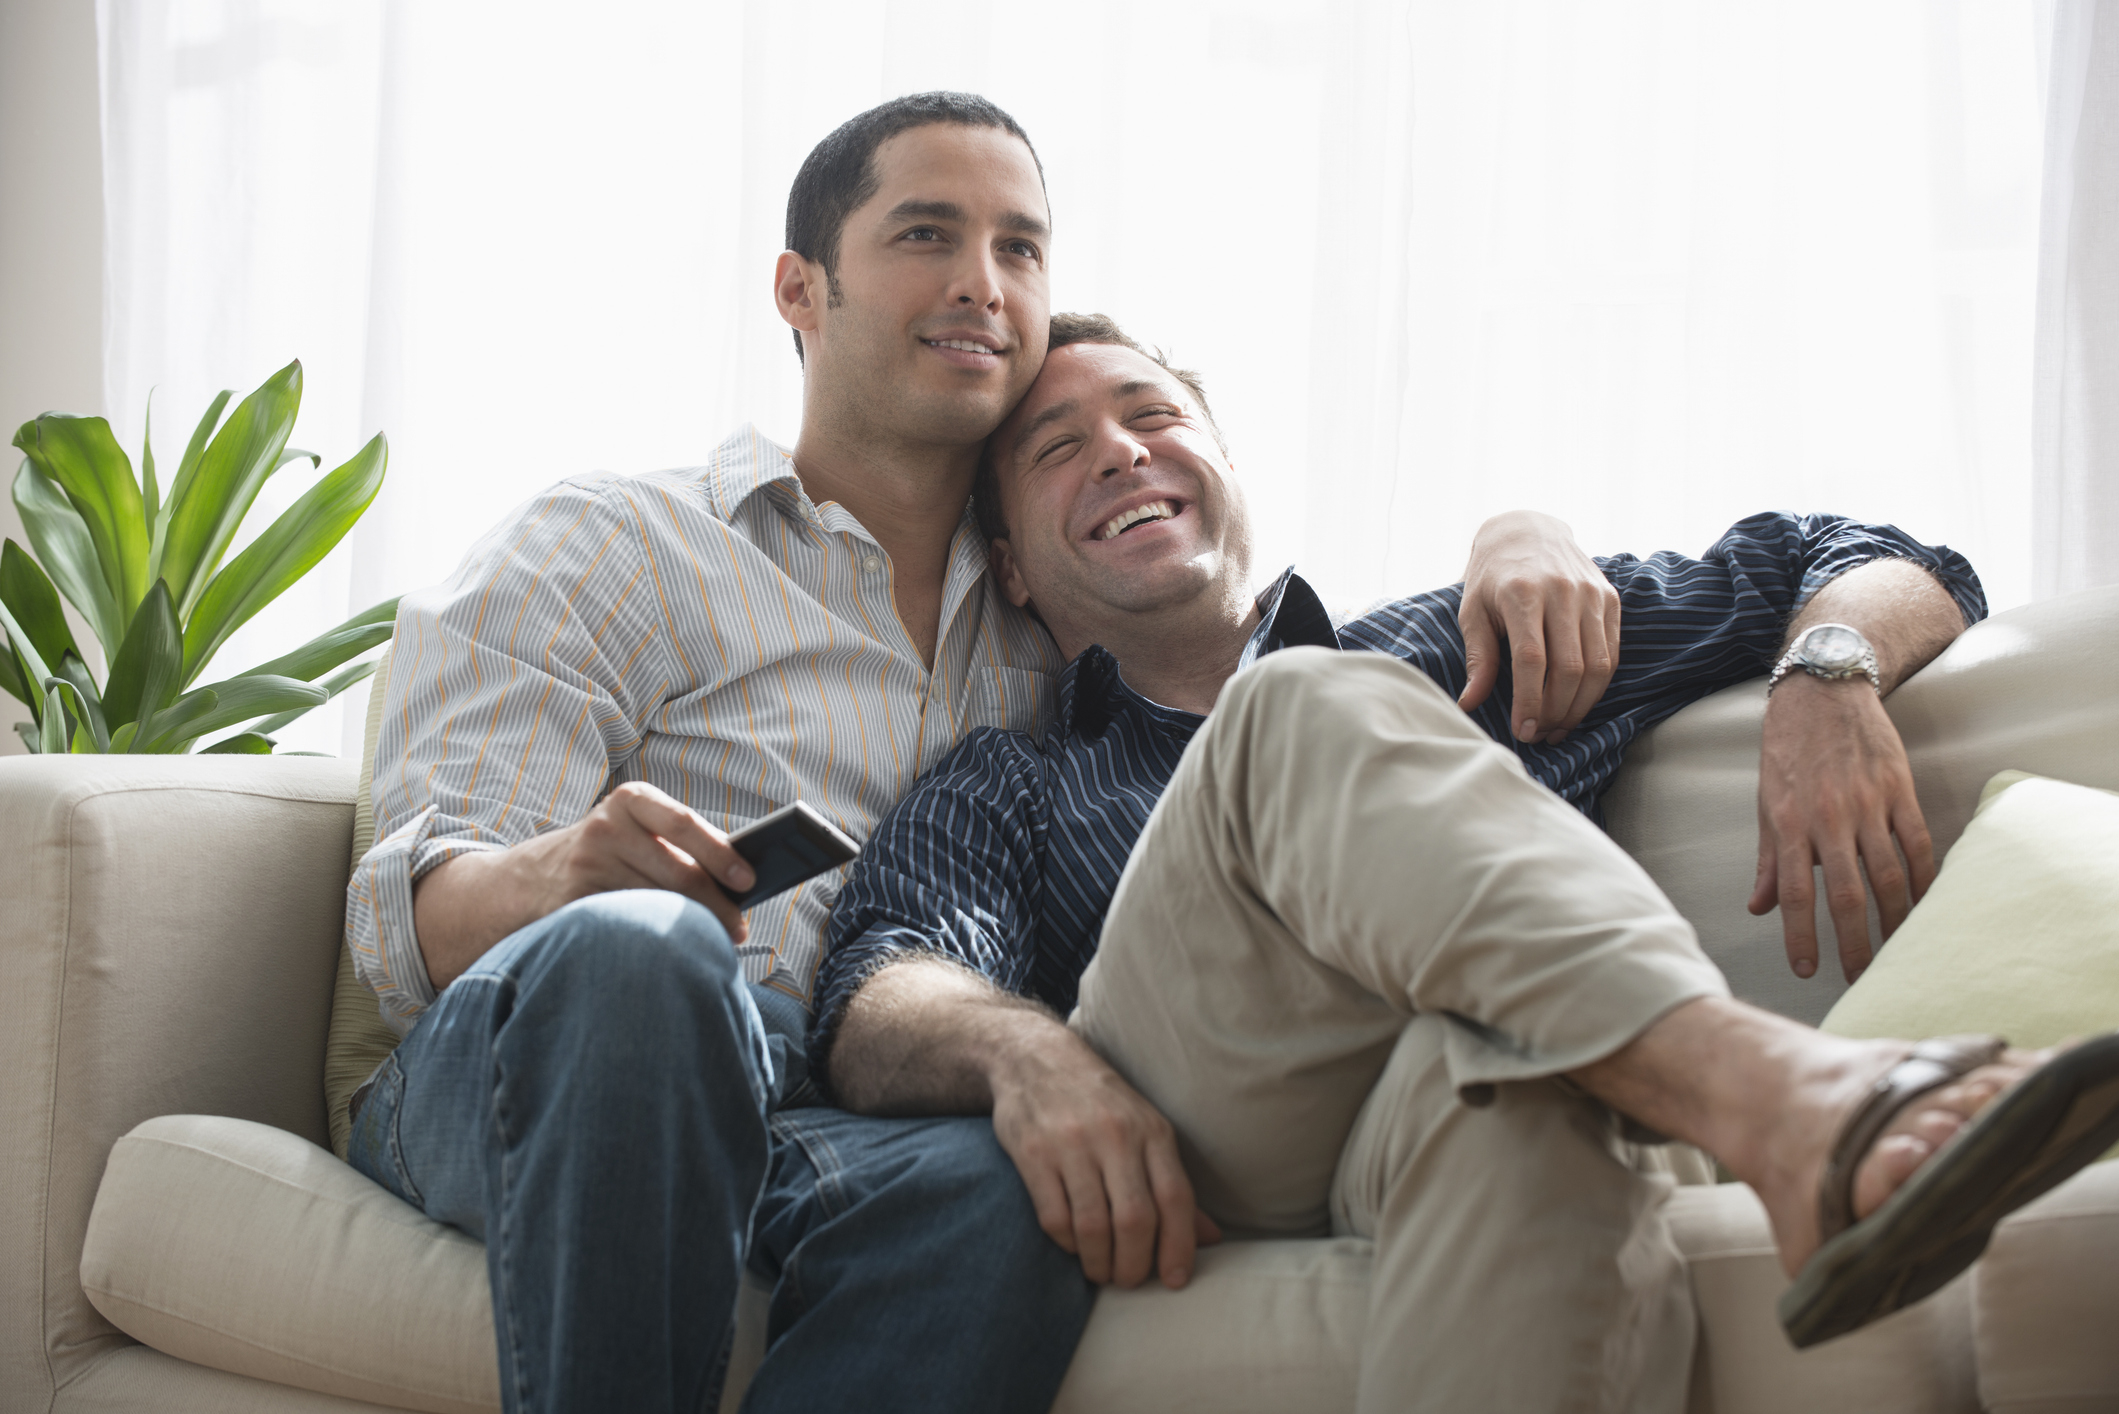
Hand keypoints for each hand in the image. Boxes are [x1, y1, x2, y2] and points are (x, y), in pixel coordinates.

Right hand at [414, 781, 757, 991]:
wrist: (524, 880)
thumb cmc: (606, 855)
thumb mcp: (633, 832)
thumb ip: (676, 844)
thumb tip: (740, 881)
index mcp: (630, 800)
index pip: (684, 823)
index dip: (719, 853)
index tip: (749, 879)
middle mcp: (606, 827)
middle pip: (676, 873)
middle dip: (716, 906)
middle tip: (739, 929)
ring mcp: (585, 865)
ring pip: (656, 904)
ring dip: (691, 927)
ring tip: (715, 942)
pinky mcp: (572, 903)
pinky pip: (629, 924)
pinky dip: (656, 938)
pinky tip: (674, 949)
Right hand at [989, 1027, 1222, 1289]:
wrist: (1034, 1057)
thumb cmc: (1100, 1102)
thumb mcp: (1145, 1129)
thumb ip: (1172, 1184)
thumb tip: (1210, 1239)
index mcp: (1152, 1131)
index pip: (1176, 1198)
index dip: (1180, 1246)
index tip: (1174, 1280)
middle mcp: (1115, 1135)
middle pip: (1136, 1220)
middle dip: (1135, 1265)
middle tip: (1128, 1280)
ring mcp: (1071, 1144)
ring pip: (1093, 1226)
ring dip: (1099, 1262)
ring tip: (1101, 1271)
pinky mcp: (1033, 1155)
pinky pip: (1055, 1217)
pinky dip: (1067, 1244)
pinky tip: (1073, 1245)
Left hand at [1457, 510, 1620, 743]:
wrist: (1528, 529)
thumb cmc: (1493, 577)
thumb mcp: (1473, 611)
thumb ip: (1478, 658)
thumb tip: (1468, 705)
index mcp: (1522, 593)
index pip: (1532, 661)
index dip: (1529, 702)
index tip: (1521, 730)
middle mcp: (1562, 591)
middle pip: (1569, 668)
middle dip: (1555, 711)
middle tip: (1539, 734)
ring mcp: (1591, 594)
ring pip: (1598, 665)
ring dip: (1579, 706)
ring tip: (1558, 727)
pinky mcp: (1610, 598)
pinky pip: (1612, 652)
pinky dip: (1597, 686)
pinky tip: (1577, 703)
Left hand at [1747, 675, 1935, 982]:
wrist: (1823, 692)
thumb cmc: (1788, 751)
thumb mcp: (1766, 802)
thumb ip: (1769, 859)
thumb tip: (1759, 908)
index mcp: (1790, 822)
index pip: (1796, 893)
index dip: (1801, 936)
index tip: (1807, 971)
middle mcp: (1830, 817)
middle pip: (1849, 894)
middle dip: (1856, 943)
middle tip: (1861, 977)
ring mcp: (1868, 803)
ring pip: (1889, 876)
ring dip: (1895, 921)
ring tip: (1896, 952)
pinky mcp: (1899, 790)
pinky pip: (1918, 844)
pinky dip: (1925, 880)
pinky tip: (1925, 907)